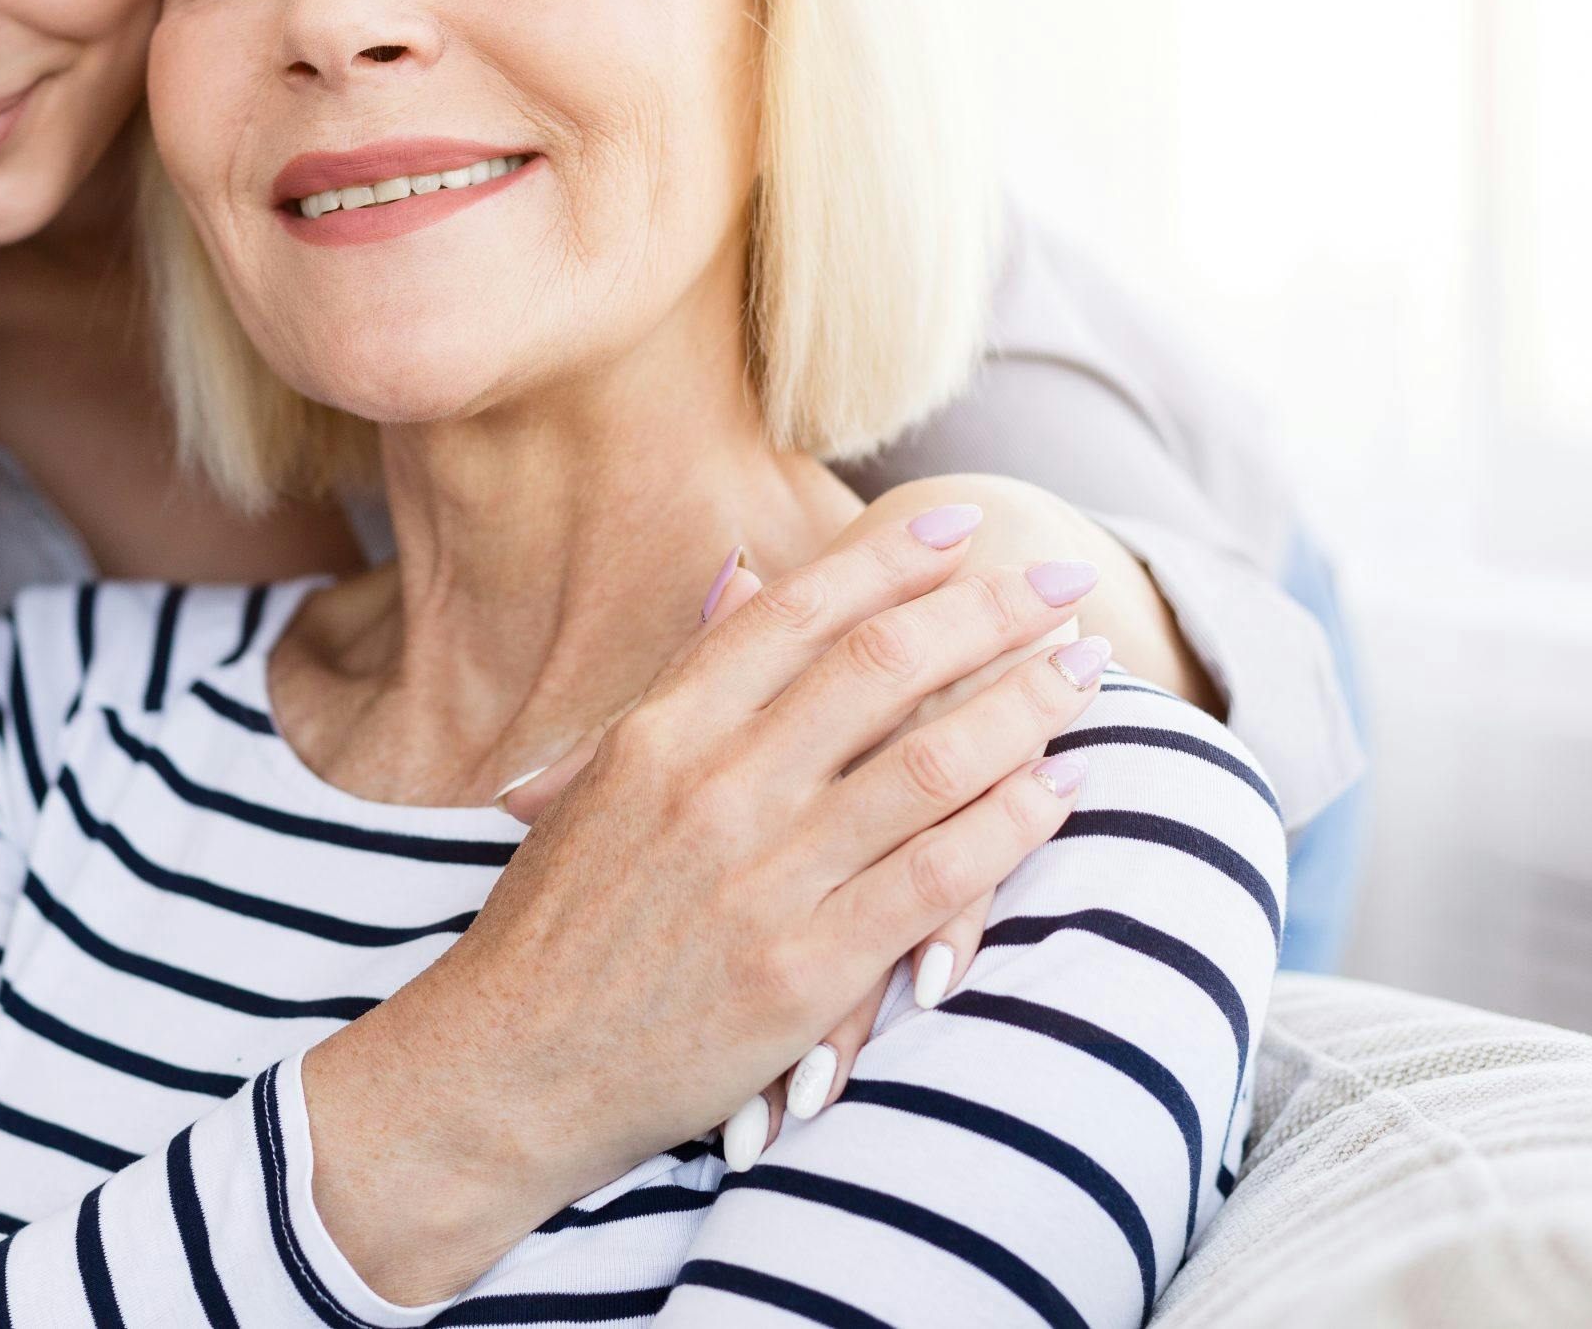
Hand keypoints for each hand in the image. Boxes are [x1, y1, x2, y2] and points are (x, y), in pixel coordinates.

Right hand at [501, 479, 1099, 1159]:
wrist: (509, 1069)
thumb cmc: (555, 924)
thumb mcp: (597, 781)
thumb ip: (685, 681)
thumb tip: (742, 574)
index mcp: (658, 731)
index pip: (794, 611)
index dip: (886, 557)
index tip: (959, 522)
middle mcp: (713, 787)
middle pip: (881, 666)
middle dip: (987, 610)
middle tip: (1057, 576)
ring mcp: (760, 877)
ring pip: (929, 762)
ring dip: (1023, 705)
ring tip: (1083, 669)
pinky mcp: (801, 970)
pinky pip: (936, 876)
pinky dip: (1009, 823)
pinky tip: (1057, 789)